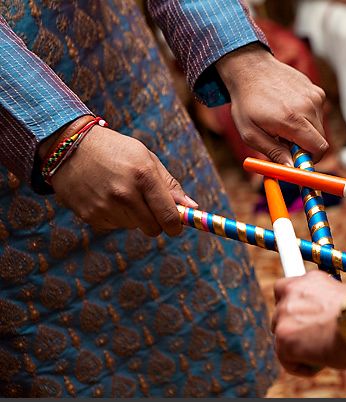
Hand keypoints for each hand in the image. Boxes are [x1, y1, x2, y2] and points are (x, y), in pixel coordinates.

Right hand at [43, 117, 197, 236]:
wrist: (69, 145)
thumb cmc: (116, 150)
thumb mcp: (146, 158)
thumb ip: (170, 185)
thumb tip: (192, 207)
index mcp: (144, 176)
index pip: (169, 217)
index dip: (176, 225)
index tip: (176, 225)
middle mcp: (125, 194)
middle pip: (153, 229)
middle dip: (155, 221)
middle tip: (147, 204)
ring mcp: (106, 207)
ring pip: (133, 227)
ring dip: (133, 216)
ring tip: (119, 191)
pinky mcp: (90, 215)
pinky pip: (114, 225)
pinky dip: (114, 215)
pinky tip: (105, 196)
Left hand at [216, 43, 326, 165]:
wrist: (250, 69)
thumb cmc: (246, 103)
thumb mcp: (250, 133)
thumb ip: (273, 152)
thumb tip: (291, 168)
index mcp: (292, 120)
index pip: (319, 149)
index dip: (310, 160)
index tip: (298, 162)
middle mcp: (308, 107)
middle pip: (321, 140)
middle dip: (306, 147)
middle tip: (286, 144)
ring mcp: (314, 96)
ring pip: (319, 127)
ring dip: (305, 132)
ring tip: (284, 124)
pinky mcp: (316, 90)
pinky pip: (317, 113)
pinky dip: (306, 117)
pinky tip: (289, 109)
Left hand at [272, 271, 345, 375]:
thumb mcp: (345, 300)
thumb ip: (328, 305)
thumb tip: (329, 319)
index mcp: (309, 279)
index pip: (287, 291)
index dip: (296, 307)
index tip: (306, 319)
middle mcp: (291, 291)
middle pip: (281, 315)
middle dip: (295, 329)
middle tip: (316, 341)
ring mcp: (284, 314)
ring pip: (283, 338)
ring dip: (299, 349)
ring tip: (324, 354)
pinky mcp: (283, 337)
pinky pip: (287, 360)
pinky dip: (303, 367)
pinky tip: (322, 364)